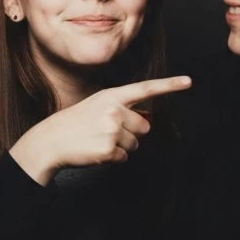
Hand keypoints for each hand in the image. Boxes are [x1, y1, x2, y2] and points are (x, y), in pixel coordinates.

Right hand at [9, 75, 191, 184]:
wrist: (51, 140)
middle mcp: (114, 110)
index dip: (169, 85)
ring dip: (121, 146)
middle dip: (132, 132)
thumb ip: (121, 108)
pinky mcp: (109, 149)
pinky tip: (96, 151)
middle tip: (108, 132)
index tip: (188, 81)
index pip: (146, 89)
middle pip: (145, 125)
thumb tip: (146, 120)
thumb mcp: (97, 105)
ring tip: (99, 140)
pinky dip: (113, 158)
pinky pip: (124, 157)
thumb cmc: (75, 123)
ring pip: (136, 143)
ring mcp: (112, 130)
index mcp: (112, 96)